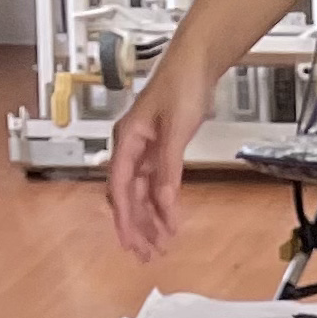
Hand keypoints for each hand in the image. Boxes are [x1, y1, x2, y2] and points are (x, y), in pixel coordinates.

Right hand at [106, 54, 212, 258]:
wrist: (197, 63)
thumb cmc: (181, 84)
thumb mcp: (176, 130)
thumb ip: (168, 168)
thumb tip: (164, 201)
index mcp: (127, 138)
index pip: (119, 187)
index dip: (124, 218)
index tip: (129, 242)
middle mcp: (131, 146)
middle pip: (127, 195)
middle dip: (136, 226)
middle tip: (146, 254)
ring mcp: (144, 149)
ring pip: (141, 193)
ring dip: (149, 219)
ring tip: (160, 244)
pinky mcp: (159, 149)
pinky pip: (155, 184)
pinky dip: (161, 204)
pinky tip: (169, 221)